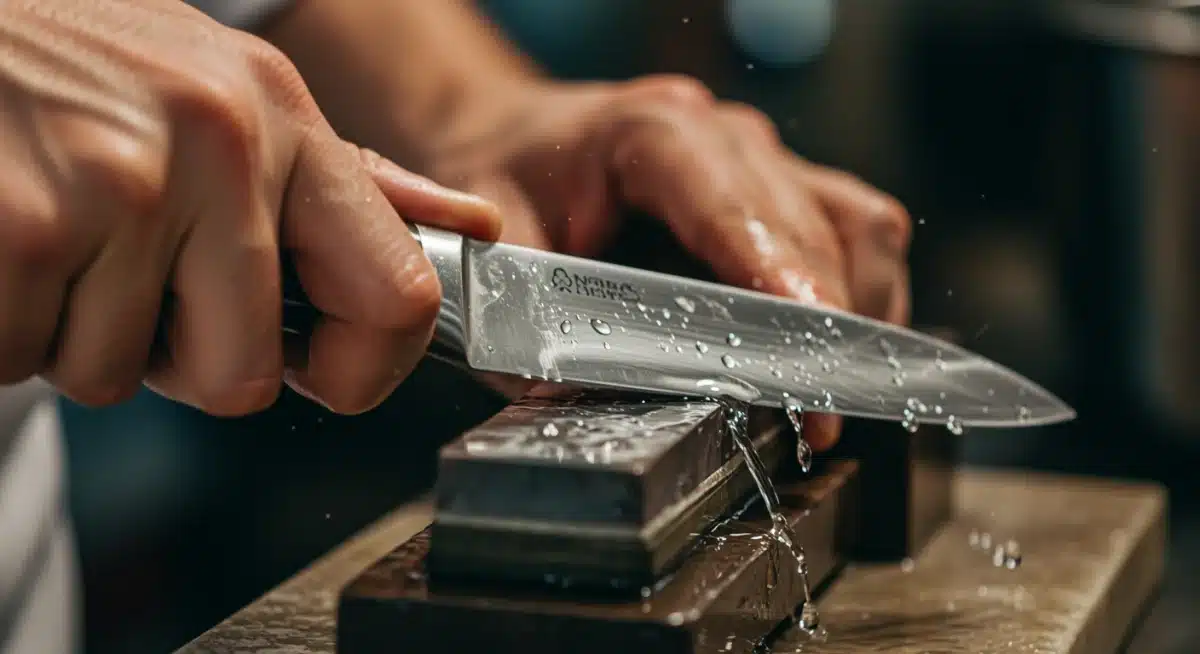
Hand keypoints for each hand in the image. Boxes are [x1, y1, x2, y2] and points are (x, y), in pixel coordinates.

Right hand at [0, 0, 499, 415]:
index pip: (399, 296)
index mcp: (287, 123)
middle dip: (175, 360)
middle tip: (126, 276)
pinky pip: (25, 357)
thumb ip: (347, 184)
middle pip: (243, 376)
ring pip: (115, 377)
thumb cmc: (85, 67)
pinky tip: (5, 236)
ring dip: (72, 332)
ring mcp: (122, 183)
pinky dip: (5, 324)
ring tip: (55, 230)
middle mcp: (222, 146)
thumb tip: (470, 228)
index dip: (364, 371)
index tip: (318, 368)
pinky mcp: (24, 224)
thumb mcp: (230, 97)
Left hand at [425, 75, 911, 449]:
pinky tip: (833, 353)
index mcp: (652, 133)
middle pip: (810, 226)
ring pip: (856, 224)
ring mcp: (762, 157)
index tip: (806, 353)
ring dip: (857, 309)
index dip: (779, 280)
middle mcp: (724, 136)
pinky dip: (860, 292)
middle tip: (818, 420)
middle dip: (825, 326)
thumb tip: (558, 399)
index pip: (735, 210)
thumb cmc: (506, 175)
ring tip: (832, 393)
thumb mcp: (492, 243)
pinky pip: (856, 229)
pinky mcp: (783, 183)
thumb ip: (518, 317)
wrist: (518, 131)